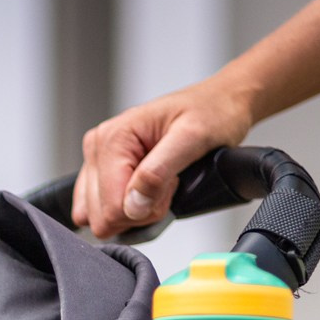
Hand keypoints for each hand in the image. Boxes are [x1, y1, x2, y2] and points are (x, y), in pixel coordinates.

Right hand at [72, 79, 254, 238]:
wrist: (220, 102)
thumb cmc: (211, 112)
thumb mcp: (193, 138)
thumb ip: (158, 173)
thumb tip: (132, 206)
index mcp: (113, 137)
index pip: (111, 207)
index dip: (146, 210)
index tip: (171, 186)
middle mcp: (99, 146)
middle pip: (102, 216)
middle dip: (139, 212)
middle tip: (167, 185)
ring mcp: (99, 159)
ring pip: (100, 217)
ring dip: (134, 212)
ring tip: (160, 185)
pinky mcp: (104, 170)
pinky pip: (103, 210)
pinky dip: (129, 210)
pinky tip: (148, 189)